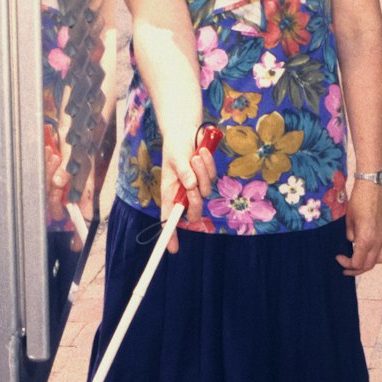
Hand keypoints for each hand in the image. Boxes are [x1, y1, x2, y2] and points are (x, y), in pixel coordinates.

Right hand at [160, 135, 217, 252]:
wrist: (186, 132)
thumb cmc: (175, 147)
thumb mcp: (176, 158)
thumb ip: (184, 173)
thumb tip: (191, 186)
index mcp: (169, 193)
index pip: (168, 219)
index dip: (170, 235)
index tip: (172, 249)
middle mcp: (183, 193)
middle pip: (193, 211)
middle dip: (195, 200)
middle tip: (192, 184)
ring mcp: (196, 186)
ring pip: (205, 191)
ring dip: (202, 173)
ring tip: (195, 156)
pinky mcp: (207, 177)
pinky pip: (213, 178)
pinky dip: (208, 165)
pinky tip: (201, 153)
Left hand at [336, 179, 381, 274]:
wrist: (373, 186)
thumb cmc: (359, 200)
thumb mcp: (349, 219)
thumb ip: (350, 235)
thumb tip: (351, 242)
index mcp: (367, 239)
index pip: (358, 263)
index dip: (346, 264)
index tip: (338, 257)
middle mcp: (378, 241)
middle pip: (369, 265)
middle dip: (356, 270)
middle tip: (345, 268)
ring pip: (379, 260)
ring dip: (368, 264)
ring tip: (356, 262)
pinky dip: (373, 254)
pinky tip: (363, 249)